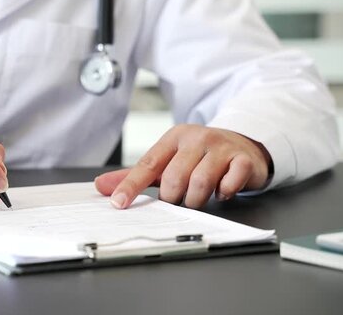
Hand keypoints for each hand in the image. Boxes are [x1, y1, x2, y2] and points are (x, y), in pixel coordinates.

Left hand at [95, 124, 271, 208]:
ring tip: (198, 196)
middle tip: (179, 198)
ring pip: (200, 183)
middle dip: (173, 197)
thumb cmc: (198, 157)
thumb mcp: (167, 161)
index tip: (118, 204)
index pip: (147, 164)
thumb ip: (136, 174)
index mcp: (173, 138)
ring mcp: (221, 148)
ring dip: (196, 199)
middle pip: (174, 177)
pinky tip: (221, 190)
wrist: (242, 145)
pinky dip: (223, 194)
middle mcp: (196, 138)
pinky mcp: (242, 160)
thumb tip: (101, 186)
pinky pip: (228, 184)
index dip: (131, 186)